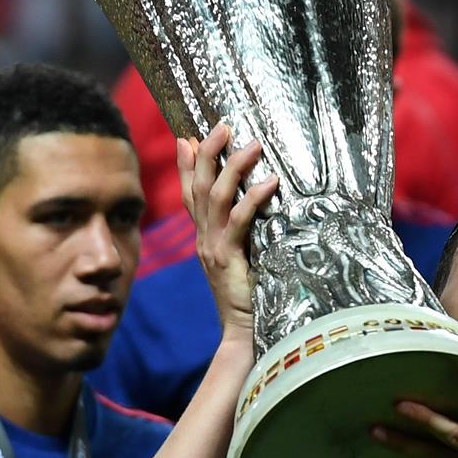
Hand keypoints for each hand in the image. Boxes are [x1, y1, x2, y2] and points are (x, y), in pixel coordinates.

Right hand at [177, 123, 277, 340]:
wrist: (242, 332)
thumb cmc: (248, 294)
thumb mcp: (239, 256)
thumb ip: (238, 230)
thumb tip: (249, 200)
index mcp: (204, 236)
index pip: (189, 193)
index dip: (187, 164)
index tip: (190, 136)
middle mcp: (204, 238)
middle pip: (198, 187)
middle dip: (208, 152)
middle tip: (224, 125)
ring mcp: (213, 248)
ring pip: (215, 197)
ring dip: (233, 167)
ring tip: (253, 145)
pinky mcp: (229, 260)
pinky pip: (238, 222)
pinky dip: (253, 199)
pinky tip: (270, 183)